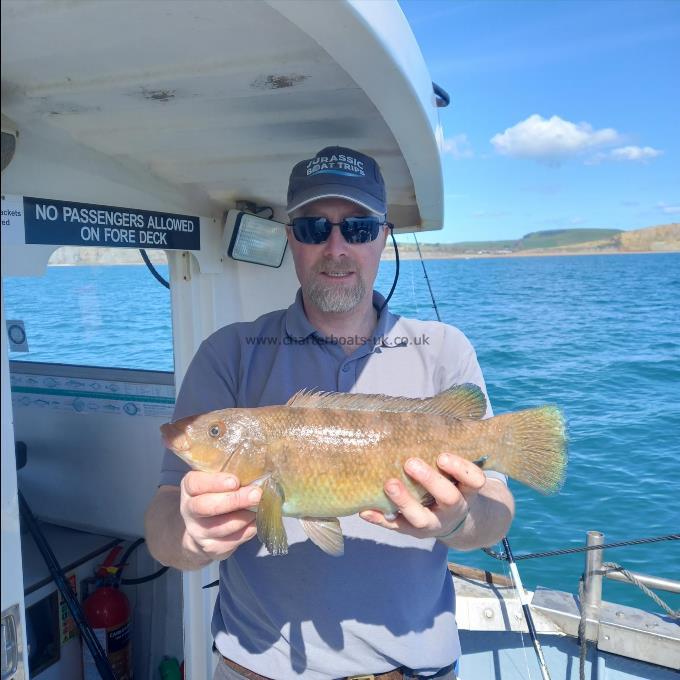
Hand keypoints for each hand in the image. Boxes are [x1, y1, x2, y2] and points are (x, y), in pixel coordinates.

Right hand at [179, 471, 261, 562]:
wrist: (203, 529)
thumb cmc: (216, 494)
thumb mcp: (216, 481)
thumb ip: (228, 474)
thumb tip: (256, 469)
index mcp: (189, 488)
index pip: (196, 484)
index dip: (215, 483)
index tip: (235, 481)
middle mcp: (189, 510)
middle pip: (207, 507)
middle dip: (234, 500)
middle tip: (256, 494)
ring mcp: (198, 531)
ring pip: (222, 526)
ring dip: (244, 516)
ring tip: (259, 507)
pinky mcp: (211, 548)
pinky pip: (232, 541)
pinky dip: (247, 530)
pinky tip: (256, 521)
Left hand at [359, 454, 485, 540]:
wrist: (453, 521)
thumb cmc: (451, 482)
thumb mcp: (459, 473)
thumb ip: (450, 454)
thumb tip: (425, 419)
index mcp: (467, 491)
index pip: (474, 480)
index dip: (461, 469)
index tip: (442, 456)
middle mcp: (453, 509)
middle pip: (449, 498)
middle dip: (430, 481)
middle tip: (410, 463)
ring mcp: (434, 523)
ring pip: (422, 518)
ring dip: (404, 501)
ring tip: (389, 484)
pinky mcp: (413, 532)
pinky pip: (396, 527)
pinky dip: (380, 519)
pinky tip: (365, 510)